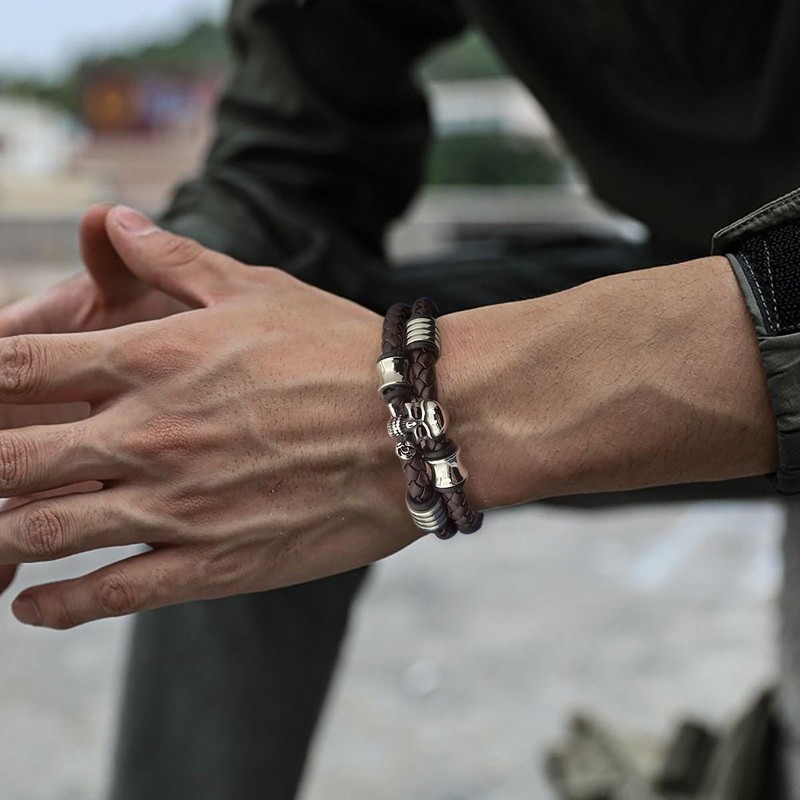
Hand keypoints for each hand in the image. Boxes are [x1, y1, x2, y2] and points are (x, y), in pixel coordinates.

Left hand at [2, 207, 414, 627]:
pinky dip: (54, 606)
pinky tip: (32, 603)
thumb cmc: (339, 349)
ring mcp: (176, 505)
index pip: (12, 367)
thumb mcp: (255, 287)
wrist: (415, 425)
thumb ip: (173, 257)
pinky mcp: (212, 564)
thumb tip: (113, 220)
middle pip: (5, 459)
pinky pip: (108, 595)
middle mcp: (147, 434)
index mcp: (152, 359)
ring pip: (39, 535)